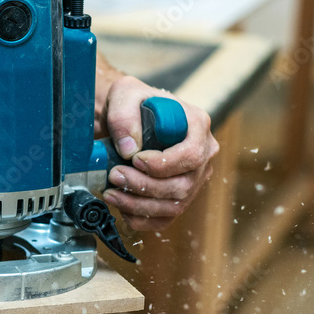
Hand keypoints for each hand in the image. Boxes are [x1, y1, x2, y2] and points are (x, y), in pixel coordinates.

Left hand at [100, 75, 218, 230]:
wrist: (125, 120)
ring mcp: (193, 178)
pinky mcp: (178, 196)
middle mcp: (202, 154)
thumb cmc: (131, 103)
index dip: (164, 164)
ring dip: (139, 205)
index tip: (134, 160)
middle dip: (144, 186)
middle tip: (114, 176)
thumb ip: (124, 116)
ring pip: (174, 205)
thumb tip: (129, 149)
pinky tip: (122, 208)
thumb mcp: (124, 94)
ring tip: (110, 193)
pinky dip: (142, 218)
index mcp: (197, 125)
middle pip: (183, 185)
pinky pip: (166, 218)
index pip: (192, 155)